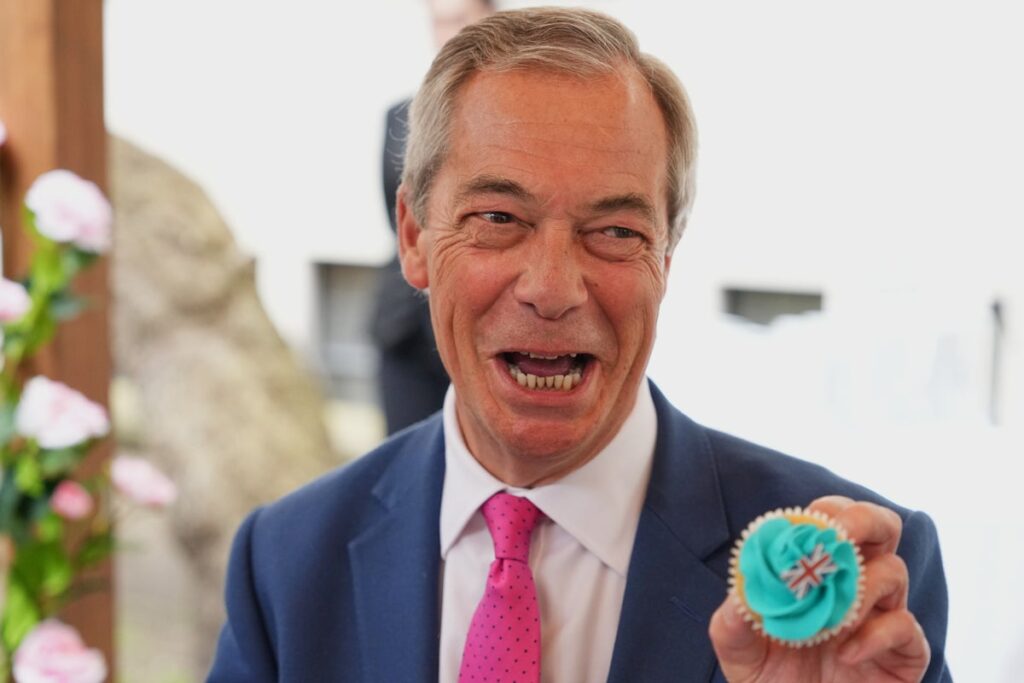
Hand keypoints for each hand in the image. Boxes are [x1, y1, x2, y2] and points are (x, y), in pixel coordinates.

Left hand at [708, 496, 930, 682]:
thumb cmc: (771, 681)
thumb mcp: (740, 651)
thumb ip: (734, 621)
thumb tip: (739, 590)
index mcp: (820, 573)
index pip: (835, 521)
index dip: (826, 512)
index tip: (808, 522)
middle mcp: (857, 587)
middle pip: (882, 528)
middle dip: (864, 520)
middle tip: (840, 535)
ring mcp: (883, 618)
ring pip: (895, 572)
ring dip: (862, 584)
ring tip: (833, 616)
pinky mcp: (904, 656)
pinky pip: (907, 628)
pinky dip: (876, 635)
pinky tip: (846, 653)